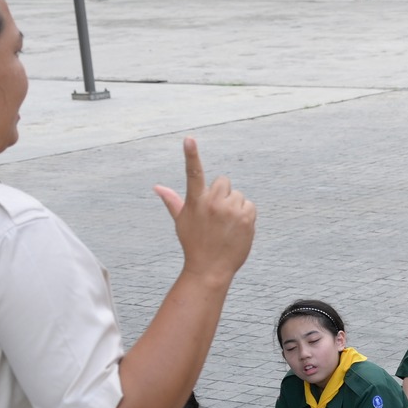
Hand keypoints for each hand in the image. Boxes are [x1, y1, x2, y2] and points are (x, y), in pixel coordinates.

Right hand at [153, 138, 253, 283]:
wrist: (210, 269)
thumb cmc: (194, 244)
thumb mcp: (181, 221)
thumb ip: (172, 200)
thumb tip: (157, 186)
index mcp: (195, 201)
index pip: (193, 173)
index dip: (191, 155)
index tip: (189, 139)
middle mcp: (212, 203)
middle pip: (223, 182)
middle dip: (222, 194)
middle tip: (217, 215)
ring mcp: (230, 210)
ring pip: (238, 195)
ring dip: (235, 206)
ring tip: (226, 226)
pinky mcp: (246, 218)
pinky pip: (250, 205)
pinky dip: (246, 215)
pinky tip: (237, 229)